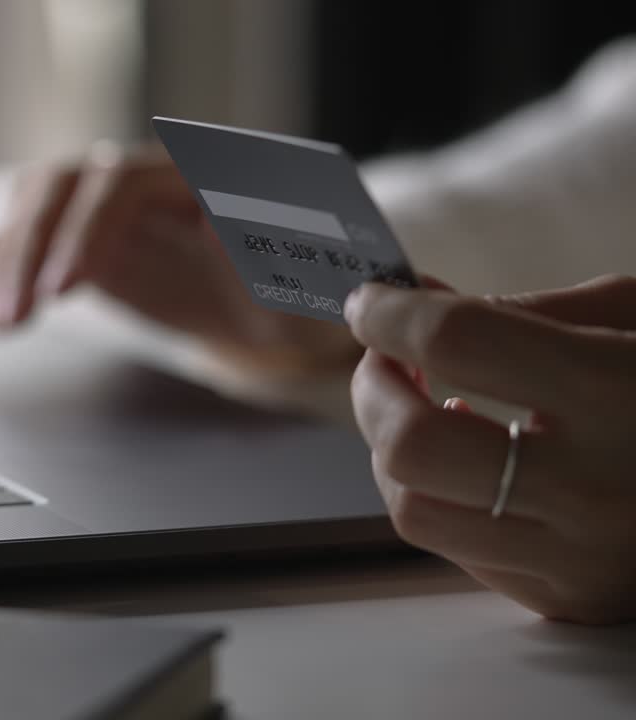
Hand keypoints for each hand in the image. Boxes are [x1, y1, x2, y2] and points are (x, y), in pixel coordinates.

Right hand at [0, 142, 358, 377]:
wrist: (294, 306)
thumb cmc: (310, 293)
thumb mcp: (311, 279)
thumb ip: (279, 252)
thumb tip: (232, 216)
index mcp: (193, 176)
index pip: (119, 184)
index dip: (86, 231)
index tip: (64, 288)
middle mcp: (139, 179)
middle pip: (61, 187)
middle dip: (30, 249)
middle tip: (16, 318)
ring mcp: (106, 210)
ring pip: (33, 208)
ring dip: (6, 259)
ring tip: (0, 324)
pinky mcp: (84, 244)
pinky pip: (23, 237)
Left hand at [346, 274, 635, 623]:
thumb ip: (524, 309)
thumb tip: (415, 298)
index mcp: (619, 395)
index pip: (460, 343)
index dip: (394, 314)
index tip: (371, 302)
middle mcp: (595, 491)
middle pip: (412, 447)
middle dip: (373, 392)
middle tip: (383, 359)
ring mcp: (581, 558)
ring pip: (415, 512)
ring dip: (393, 451)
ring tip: (424, 409)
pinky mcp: (572, 597)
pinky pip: (458, 550)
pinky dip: (441, 497)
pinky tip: (473, 463)